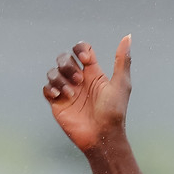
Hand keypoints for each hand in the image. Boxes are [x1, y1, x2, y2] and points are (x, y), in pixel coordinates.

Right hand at [43, 37, 131, 152]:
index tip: (85, 59)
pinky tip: (60, 96)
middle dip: (68, 65)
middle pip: (64, 58)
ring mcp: (68, 91)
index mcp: (93, 73)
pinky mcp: (58, 103)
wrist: (103, 137)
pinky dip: (50, 88)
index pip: (82, 49)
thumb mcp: (121, 84)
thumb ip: (122, 60)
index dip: (80, 48)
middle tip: (79, 81)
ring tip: (71, 94)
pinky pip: (46, 88)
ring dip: (60, 79)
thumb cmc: (115, 113)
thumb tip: (128, 36)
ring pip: (53, 72)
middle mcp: (79, 80)